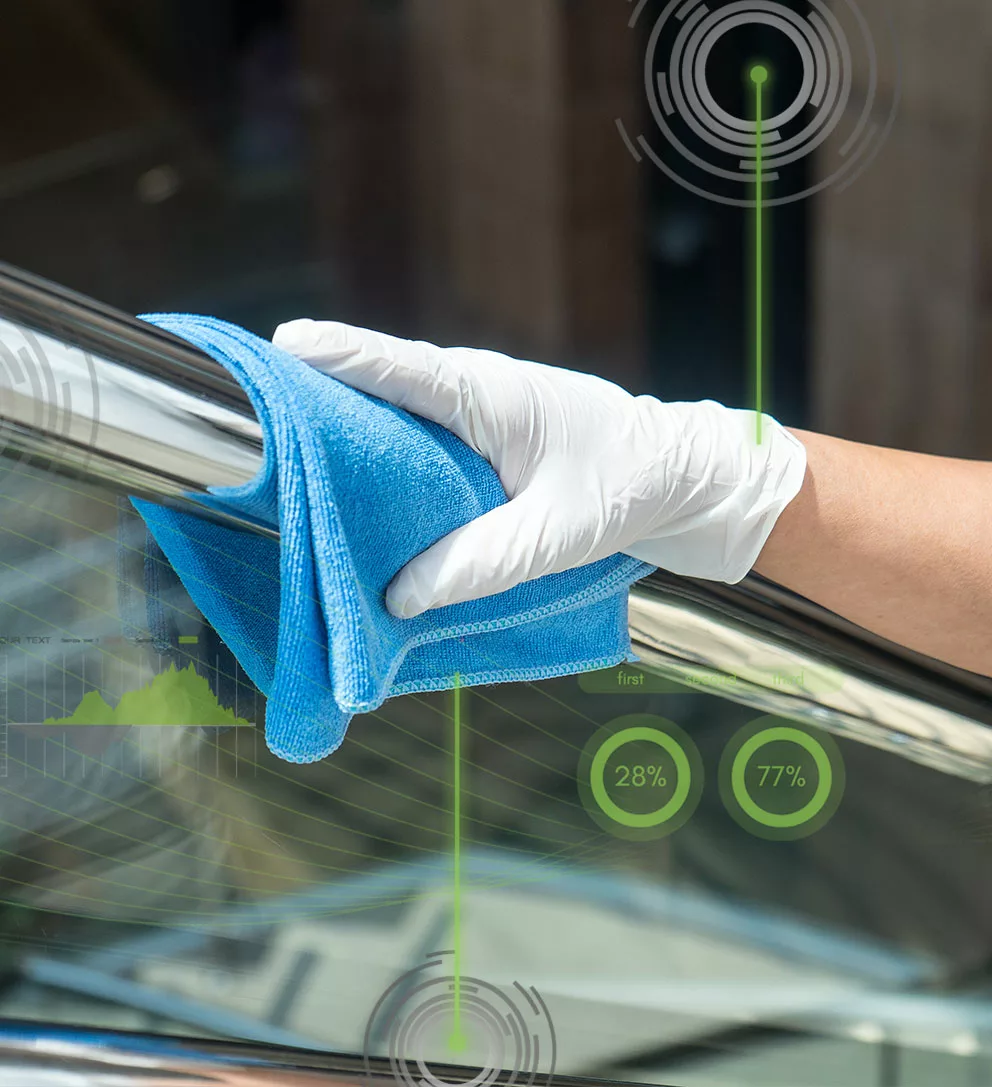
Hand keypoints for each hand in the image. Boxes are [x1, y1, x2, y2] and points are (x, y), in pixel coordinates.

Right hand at [272, 319, 807, 617]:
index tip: (279, 349)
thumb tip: (398, 596)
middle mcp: (475, 389)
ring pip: (397, 407)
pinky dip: (385, 448)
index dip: (338, 355)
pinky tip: (359, 480)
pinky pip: (419, 432)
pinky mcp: (483, 432)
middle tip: (260, 411)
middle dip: (322, 390)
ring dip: (349, 421)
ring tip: (289, 448)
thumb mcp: (556, 536)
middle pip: (382, 381)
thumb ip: (479, 564)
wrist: (679, 474)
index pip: (400, 366)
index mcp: (489, 396)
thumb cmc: (625, 489)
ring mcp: (478, 407)